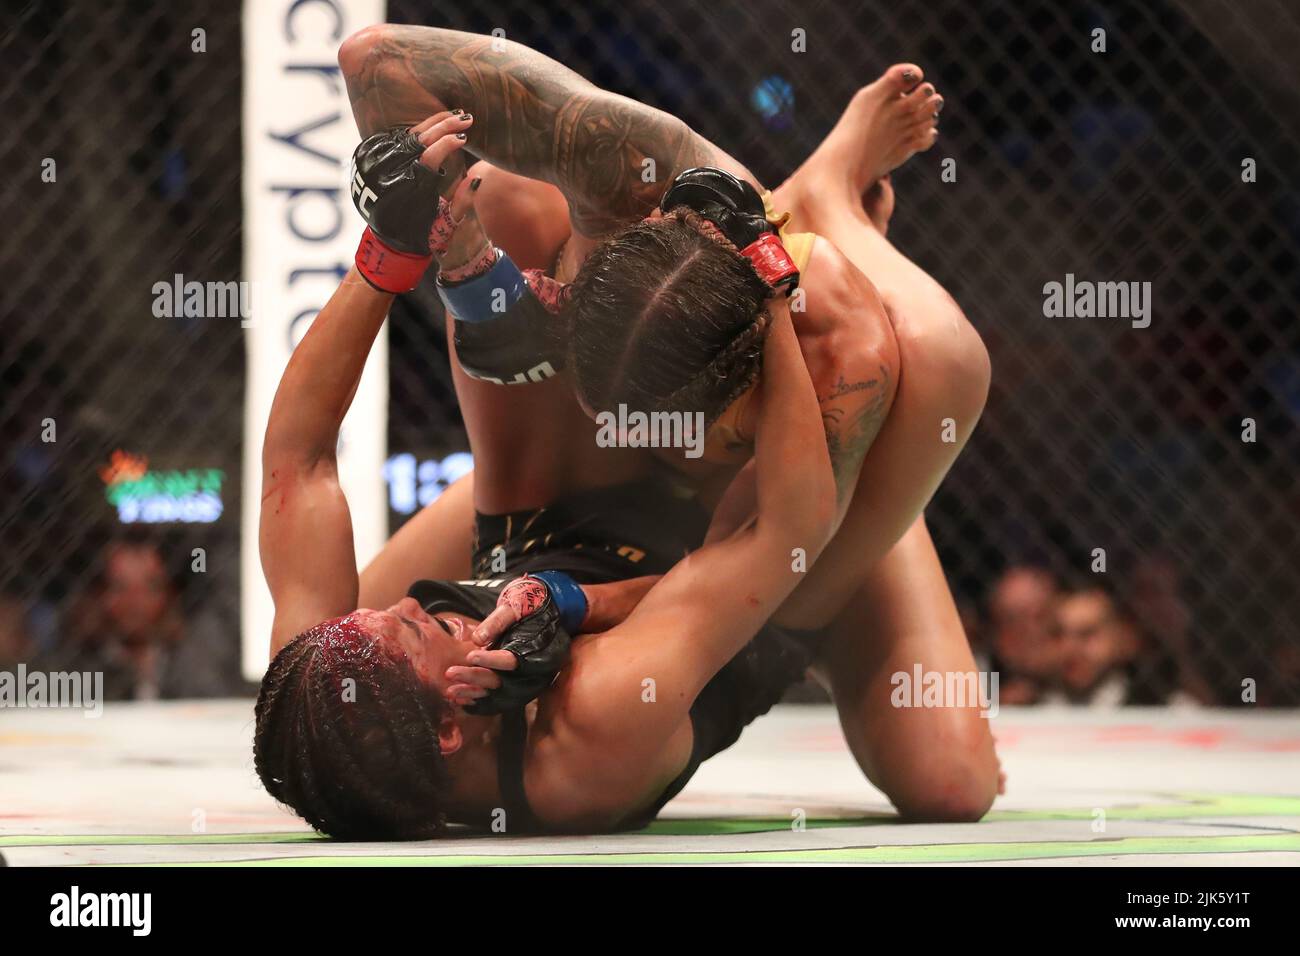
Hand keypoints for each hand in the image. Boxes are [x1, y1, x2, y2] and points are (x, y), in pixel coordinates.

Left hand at [349, 111, 472, 291]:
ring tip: (454, 116)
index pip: (430, 155)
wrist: (387, 241)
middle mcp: (391, 173)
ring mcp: (379, 164)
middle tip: (466, 119)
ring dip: (432, 123)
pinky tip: (435, 125)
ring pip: (407, 134)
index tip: (464, 137)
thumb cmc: (421, 235)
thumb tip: (476, 177)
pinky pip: (396, 138)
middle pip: (419, 139)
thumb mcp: (445, 225)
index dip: (448, 143)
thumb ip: (463, 202)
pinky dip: (417, 131)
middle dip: (445, 125)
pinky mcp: (373, 160)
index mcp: (410, 188)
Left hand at [444, 574, 581, 715]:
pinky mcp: (517, 685)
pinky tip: (461, 699)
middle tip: (450, 673)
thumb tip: (477, 639)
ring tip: (450, 691)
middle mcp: (536, 671)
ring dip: (473, 693)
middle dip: (475, 678)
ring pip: (498, 693)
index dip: (491, 660)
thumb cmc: (529, 607)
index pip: (514, 661)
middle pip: (503, 681)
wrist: (543, 614)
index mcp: (542, 651)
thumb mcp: (515, 606)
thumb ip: (497, 622)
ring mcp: (527, 681)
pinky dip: (480, 701)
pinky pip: (499, 699)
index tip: (470, 656)